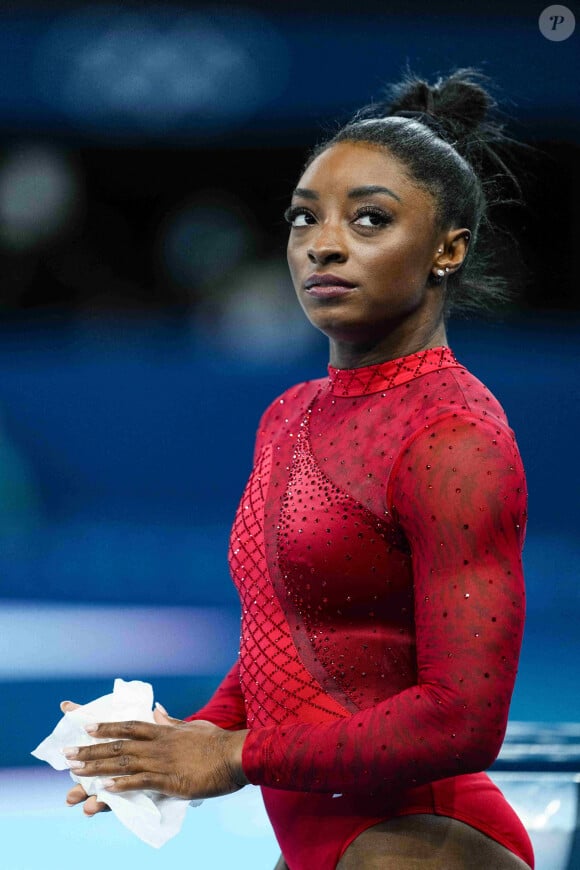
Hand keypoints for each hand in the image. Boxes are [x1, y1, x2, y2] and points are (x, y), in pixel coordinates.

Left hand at [60, 702, 249, 800]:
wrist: (236, 755)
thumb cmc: (218, 742)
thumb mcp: (193, 725)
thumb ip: (173, 721)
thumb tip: (158, 711)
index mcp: (164, 731)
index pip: (129, 726)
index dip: (106, 726)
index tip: (85, 727)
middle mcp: (159, 744)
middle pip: (119, 745)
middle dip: (91, 750)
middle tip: (68, 754)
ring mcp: (163, 762)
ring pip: (124, 763)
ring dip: (98, 767)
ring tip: (76, 772)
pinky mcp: (171, 780)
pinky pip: (141, 782)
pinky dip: (122, 784)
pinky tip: (105, 787)